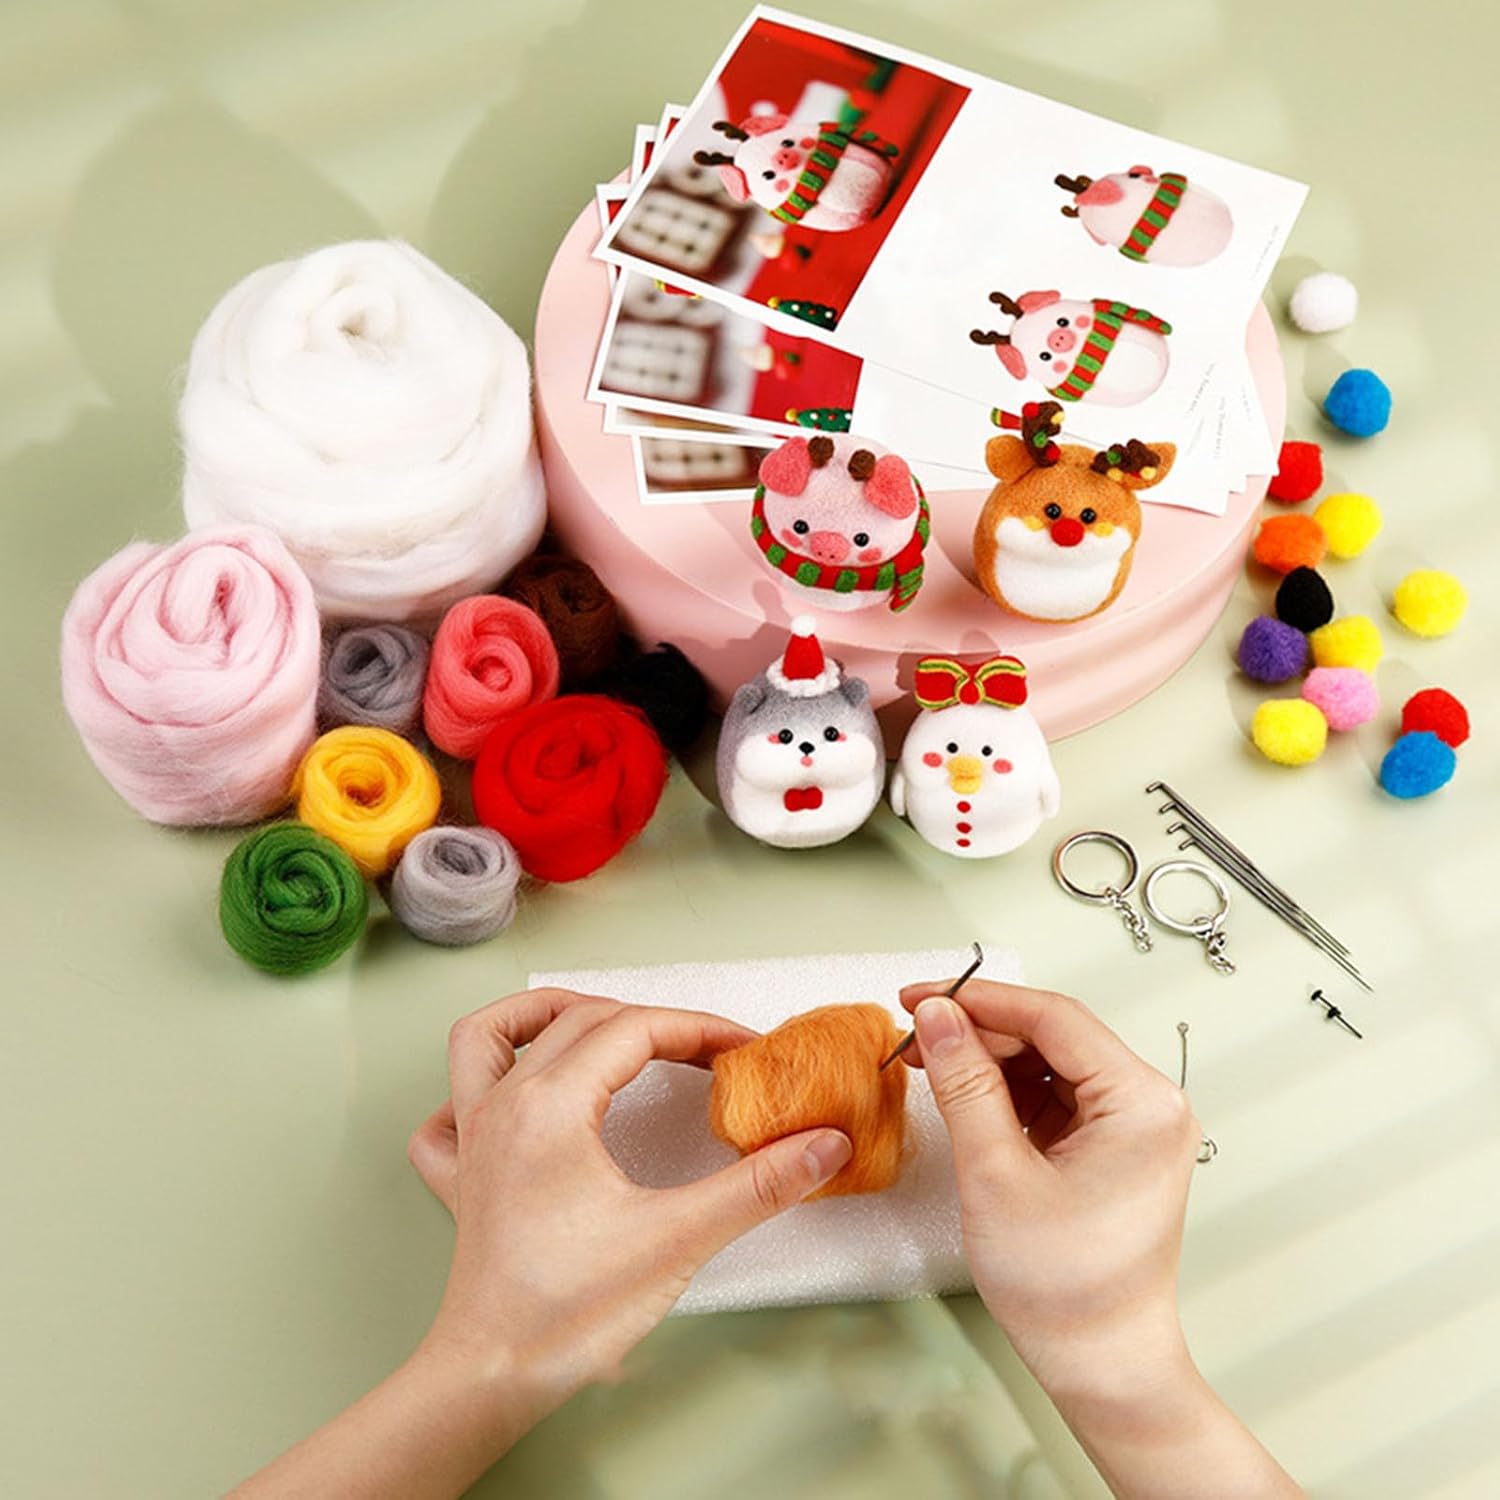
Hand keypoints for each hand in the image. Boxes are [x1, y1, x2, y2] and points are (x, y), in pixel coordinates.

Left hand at [407, 988, 852, 1413]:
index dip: (700, 1029)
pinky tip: (507, 1096)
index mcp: (553, 1106)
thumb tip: (824, 1145)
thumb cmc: (570, 1311)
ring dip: (541, 1014)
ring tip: (594, 1017)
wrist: (495, 1376)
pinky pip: (447, 1110)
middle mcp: (505, 1106)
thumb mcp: (679, 1238)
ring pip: (486, 1037)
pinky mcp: (460, 1178)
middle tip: (705, 1051)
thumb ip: (758, 1185)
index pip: (636, 1028)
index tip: (744, 1049)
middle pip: (579, 1020)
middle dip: (651, 1020)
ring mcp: (474, 1138)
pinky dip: (473, 1087)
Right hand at [900, 981, 1300, 1498]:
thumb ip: (965, 1083)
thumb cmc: (1063, 1286)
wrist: (1102, 1366)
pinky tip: (960, 1093)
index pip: (1053, 1017)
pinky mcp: (1111, 1147)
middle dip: (978, 1031)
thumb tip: (937, 1015)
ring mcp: (1132, 1126)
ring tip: (926, 1063)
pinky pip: (1052, 1096)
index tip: (919, 998)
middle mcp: (1149, 1104)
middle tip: (913, 1033)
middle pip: (1051, 1036)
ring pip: (1047, 1063)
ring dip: (986, 1059)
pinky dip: (1003, 1092)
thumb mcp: (995, 1173)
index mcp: (1142, 1102)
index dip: (978, 999)